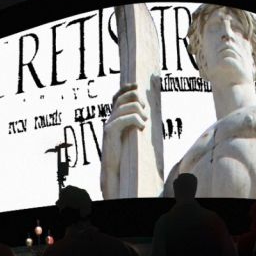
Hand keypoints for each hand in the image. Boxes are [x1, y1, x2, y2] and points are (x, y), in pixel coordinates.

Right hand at [101, 82, 149, 197]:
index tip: (136, 85)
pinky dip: (136, 120)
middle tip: (144, 111)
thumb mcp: (131, 135)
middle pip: (122, 98)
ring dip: (139, 112)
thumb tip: (146, 114)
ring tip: (144, 122)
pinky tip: (141, 127)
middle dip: (136, 99)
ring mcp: (109, 124)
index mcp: (114, 118)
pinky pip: (125, 118)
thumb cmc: (125, 155)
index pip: (117, 96)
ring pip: (126, 107)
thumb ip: (134, 124)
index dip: (126, 88)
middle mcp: (110, 119)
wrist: (114, 170)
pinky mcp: (110, 131)